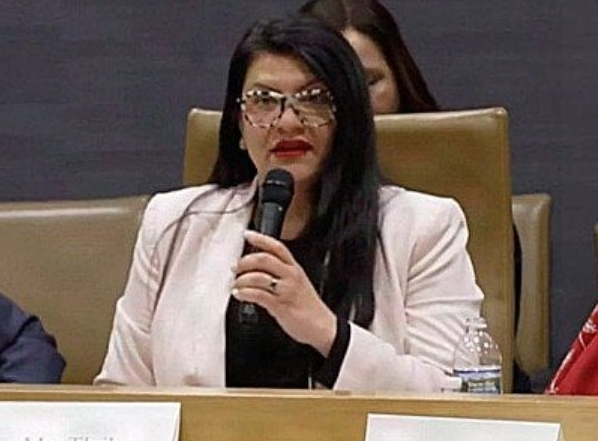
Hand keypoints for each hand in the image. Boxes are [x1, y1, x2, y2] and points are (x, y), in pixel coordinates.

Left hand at [232, 230, 336, 355]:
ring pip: (259, 276)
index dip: (261, 238)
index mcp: (295, 269)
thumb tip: (257, 270)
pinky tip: (239, 295)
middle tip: (235, 266)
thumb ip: (280, 275)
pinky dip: (244, 293)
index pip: (277, 247)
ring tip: (235, 284)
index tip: (247, 234)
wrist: (322, 326)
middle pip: (265, 259)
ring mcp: (286, 290)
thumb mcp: (297, 284)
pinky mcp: (280, 305)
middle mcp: (291, 276)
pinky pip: (258, 295)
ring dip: (242, 279)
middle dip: (245, 261)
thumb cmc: (308, 307)